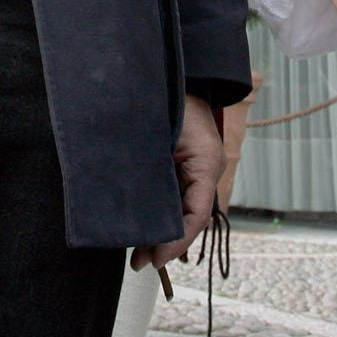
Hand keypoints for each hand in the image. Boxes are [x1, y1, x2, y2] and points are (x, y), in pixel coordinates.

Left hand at [133, 96, 221, 271]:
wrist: (177, 74)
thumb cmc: (170, 99)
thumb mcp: (157, 135)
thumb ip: (149, 170)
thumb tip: (129, 206)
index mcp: (207, 165)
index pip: (196, 215)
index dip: (176, 242)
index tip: (154, 259)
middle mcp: (206, 171)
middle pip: (189, 218)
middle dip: (165, 243)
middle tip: (139, 262)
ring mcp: (198, 170)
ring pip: (182, 210)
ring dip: (161, 231)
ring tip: (137, 254)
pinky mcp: (186, 167)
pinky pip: (177, 197)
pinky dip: (161, 214)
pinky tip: (142, 227)